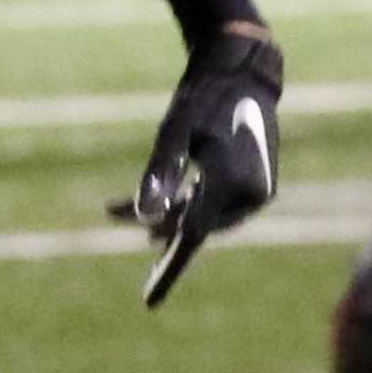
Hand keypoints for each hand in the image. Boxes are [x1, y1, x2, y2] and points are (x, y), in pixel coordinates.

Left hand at [114, 29, 283, 305]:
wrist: (243, 69)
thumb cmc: (203, 95)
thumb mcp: (172, 132)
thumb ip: (159, 177)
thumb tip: (145, 221)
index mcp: (230, 181)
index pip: (192, 237)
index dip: (168, 270)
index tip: (149, 303)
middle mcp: (250, 193)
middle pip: (194, 225)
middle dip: (157, 224)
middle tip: (115, 212)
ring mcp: (257, 190)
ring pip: (204, 216)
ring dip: (169, 213)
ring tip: (125, 207)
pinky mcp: (255, 184)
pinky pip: (216, 205)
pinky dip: (187, 201)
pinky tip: (166, 195)